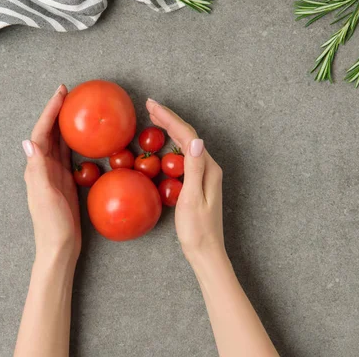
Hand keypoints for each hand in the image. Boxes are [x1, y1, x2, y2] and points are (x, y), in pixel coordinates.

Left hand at [23, 85, 80, 264]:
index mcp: (36, 168)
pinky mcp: (66, 181)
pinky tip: (84, 136)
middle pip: (49, 132)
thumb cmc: (51, 224)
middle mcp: (43, 167)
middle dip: (57, 111)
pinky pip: (69, 155)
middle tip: (70, 92)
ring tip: (77, 107)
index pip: (41, 132)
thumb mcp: (45, 195)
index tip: (61, 93)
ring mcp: (54, 174)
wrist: (60, 247)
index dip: (50, 111)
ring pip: (59, 141)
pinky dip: (74, 142)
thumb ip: (37, 169)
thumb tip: (28, 142)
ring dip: (65, 123)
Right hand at [146, 99, 224, 260]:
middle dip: (168, 119)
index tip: (152, 106)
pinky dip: (171, 145)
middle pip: (187, 136)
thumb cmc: (197, 230)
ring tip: (154, 117)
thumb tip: (197, 141)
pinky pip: (183, 157)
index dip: (169, 119)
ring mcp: (204, 175)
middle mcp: (208, 168)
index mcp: (208, 169)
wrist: (206, 252)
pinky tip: (162, 144)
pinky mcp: (197, 183)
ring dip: (169, 129)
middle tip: (149, 106)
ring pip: (185, 145)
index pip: (187, 136)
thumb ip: (194, 170)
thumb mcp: (193, 199)